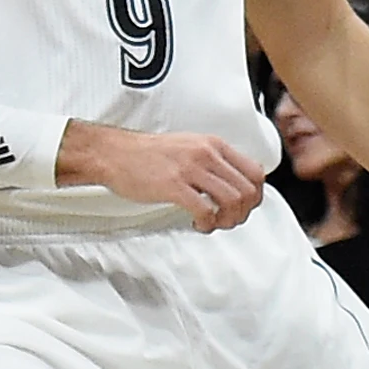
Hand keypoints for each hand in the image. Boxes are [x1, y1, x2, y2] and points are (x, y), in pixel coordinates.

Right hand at [58, 122, 264, 230]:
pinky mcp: (173, 185)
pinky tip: (198, 223)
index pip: (255, 171)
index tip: (245, 207)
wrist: (112, 153)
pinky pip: (206, 209)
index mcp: (213, 145)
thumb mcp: (190, 147)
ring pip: (233, 200)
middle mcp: (206, 154)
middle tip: (229, 220)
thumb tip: (234, 182)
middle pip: (248, 190)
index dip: (256, 195)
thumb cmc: (147, 154)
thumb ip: (213, 161)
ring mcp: (190, 169)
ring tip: (214, 223)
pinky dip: (208, 223)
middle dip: (244, 212)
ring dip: (228, 220)